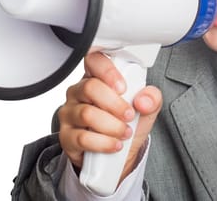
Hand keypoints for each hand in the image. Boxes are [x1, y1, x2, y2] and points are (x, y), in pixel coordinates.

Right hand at [58, 52, 162, 184]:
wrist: (117, 155)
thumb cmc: (125, 125)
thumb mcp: (144, 110)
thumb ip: (151, 99)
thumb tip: (143, 100)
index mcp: (95, 78)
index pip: (92, 60)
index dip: (107, 70)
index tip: (123, 88)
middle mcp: (78, 93)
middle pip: (89, 87)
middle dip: (115, 104)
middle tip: (129, 115)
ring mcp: (69, 114)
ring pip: (86, 114)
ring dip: (112, 126)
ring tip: (124, 132)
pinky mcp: (66, 136)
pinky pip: (83, 138)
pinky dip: (104, 143)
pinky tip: (114, 144)